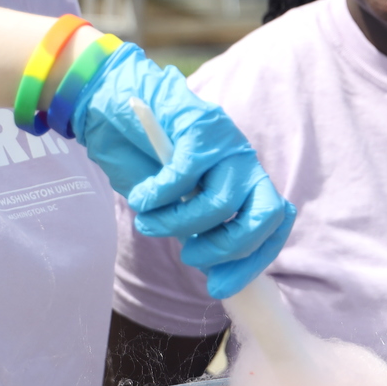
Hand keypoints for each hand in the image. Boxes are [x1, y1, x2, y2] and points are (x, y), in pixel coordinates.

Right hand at [70, 42, 294, 296]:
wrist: (112, 100)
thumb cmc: (143, 157)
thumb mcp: (176, 201)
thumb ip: (196, 226)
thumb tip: (212, 268)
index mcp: (245, 180)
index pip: (274, 224)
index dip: (253, 261)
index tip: (220, 286)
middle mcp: (244, 161)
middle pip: (263, 216)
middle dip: (227, 248)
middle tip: (189, 256)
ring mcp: (225, 142)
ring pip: (222, 202)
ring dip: (179, 223)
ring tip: (149, 222)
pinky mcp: (198, 125)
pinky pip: (186, 175)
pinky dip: (161, 195)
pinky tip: (142, 198)